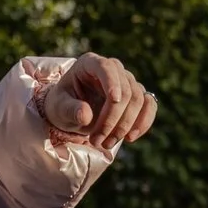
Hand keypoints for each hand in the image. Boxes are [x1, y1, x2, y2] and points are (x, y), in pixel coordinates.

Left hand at [37, 53, 157, 149]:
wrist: (70, 114)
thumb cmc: (61, 106)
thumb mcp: (58, 108)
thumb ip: (69, 110)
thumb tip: (85, 116)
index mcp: (90, 63)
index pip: (106, 68)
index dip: (112, 82)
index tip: (114, 100)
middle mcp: (112, 68)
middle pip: (125, 90)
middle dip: (113, 119)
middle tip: (97, 141)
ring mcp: (127, 81)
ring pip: (138, 99)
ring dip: (125, 125)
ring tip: (106, 144)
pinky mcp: (137, 95)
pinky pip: (149, 105)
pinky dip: (143, 122)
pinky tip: (130, 138)